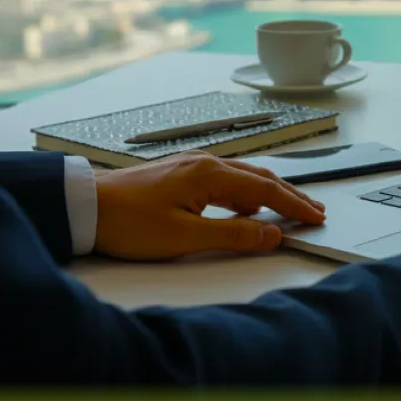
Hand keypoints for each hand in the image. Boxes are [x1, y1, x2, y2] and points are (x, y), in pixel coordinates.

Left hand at [92, 152, 325, 259]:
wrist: (84, 206)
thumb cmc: (129, 223)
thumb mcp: (186, 237)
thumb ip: (234, 235)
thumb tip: (272, 234)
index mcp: (211, 175)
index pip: (267, 191)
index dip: (295, 206)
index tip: (316, 218)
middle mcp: (205, 163)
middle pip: (261, 178)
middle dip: (290, 196)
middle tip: (314, 211)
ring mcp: (191, 166)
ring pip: (243, 177)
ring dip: (270, 194)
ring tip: (288, 209)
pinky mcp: (179, 174)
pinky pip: (225, 180)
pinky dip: (246, 192)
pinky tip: (245, 207)